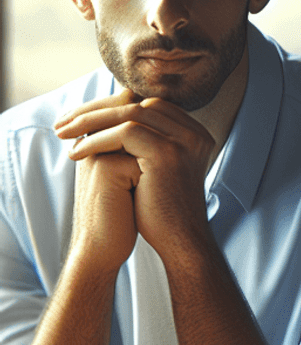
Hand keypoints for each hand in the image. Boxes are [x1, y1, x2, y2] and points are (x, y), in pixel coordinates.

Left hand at [57, 91, 214, 262]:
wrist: (179, 242)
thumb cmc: (160, 210)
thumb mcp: (152, 168)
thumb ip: (142, 141)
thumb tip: (105, 117)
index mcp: (194, 135)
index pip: (146, 104)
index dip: (109, 108)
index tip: (78, 120)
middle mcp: (194, 134)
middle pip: (137, 103)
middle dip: (95, 110)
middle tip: (62, 124)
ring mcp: (185, 142)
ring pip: (129, 113)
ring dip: (89, 122)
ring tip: (63, 135)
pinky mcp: (169, 153)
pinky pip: (125, 132)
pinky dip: (96, 140)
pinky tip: (77, 154)